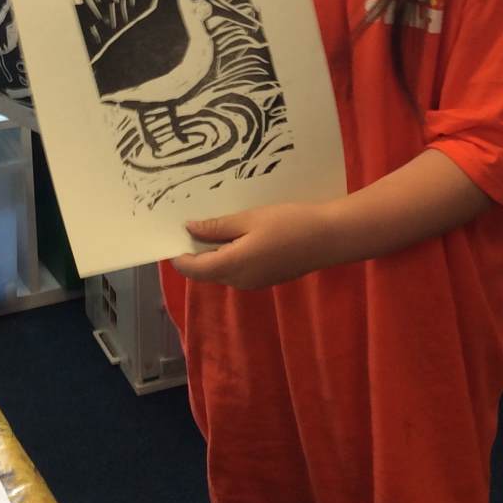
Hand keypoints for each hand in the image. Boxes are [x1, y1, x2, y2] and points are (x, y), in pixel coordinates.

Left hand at [169, 203, 336, 288]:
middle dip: (197, 251)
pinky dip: (232, 254)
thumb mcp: (249, 219)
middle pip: (207, 270)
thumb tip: (189, 229)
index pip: (193, 268)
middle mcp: (239, 281)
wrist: (330, 238)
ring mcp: (255, 282)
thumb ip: (217, 228)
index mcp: (231, 266)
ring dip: (216, 252)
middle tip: (194, 222)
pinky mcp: (267, 278)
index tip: (172, 236)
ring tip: (216, 224)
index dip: (178, 255)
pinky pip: (240, 269)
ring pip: (224, 269)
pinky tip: (241, 234)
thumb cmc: (289, 224)